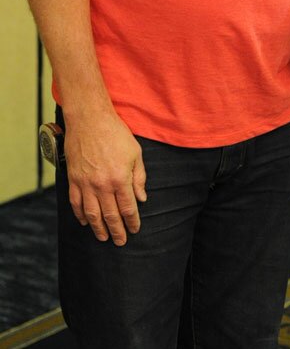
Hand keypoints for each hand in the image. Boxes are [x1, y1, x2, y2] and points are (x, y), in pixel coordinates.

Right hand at [64, 110, 146, 245]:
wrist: (90, 120)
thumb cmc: (115, 134)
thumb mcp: (135, 153)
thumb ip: (139, 177)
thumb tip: (142, 198)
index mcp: (120, 178)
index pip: (128, 208)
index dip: (132, 222)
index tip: (135, 229)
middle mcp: (102, 185)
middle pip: (110, 215)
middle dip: (117, 231)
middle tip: (120, 242)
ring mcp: (86, 183)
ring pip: (92, 214)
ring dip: (98, 228)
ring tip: (103, 238)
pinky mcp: (73, 179)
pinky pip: (76, 203)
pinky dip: (80, 215)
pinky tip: (85, 222)